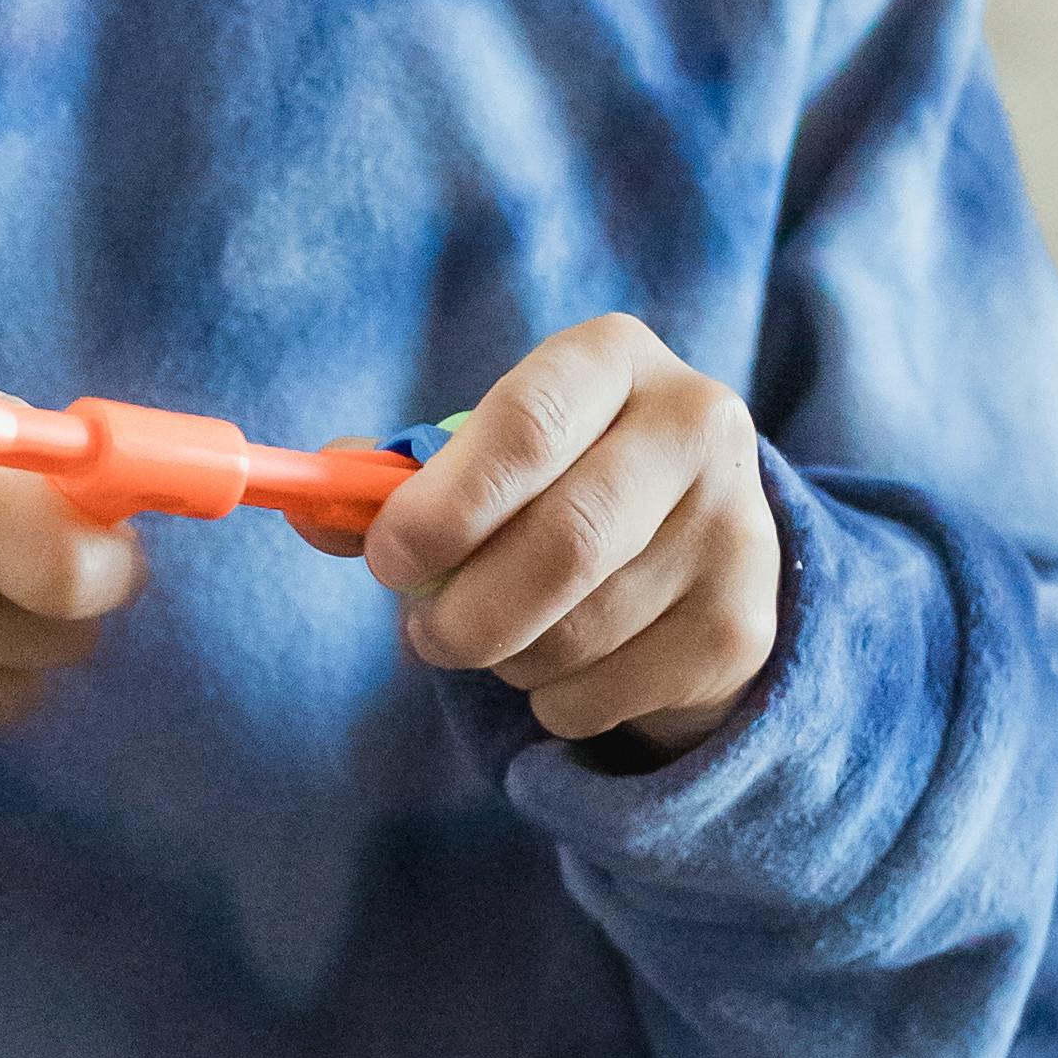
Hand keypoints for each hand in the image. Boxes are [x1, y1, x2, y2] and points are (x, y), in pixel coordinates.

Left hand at [364, 315, 780, 750]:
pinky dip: (554, 701)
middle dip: (468, 611)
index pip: (530, 425)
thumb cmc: (550, 480)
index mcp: (613, 356)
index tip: (388, 560)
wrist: (691, 536)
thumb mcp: (481, 453)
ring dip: (505, 657)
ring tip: (498, 634)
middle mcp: (697, 426)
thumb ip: (391, 481)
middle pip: (568, 541)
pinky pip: (609, 693)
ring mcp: (734, 529)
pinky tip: (564, 664)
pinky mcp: (745, 627)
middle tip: (422, 632)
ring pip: (582, 632)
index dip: (447, 505)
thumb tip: (312, 512)